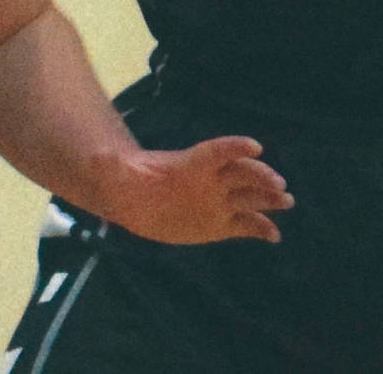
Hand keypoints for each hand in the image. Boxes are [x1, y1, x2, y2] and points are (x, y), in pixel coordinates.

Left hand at [101, 135, 294, 244]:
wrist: (135, 199)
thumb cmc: (127, 180)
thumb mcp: (114, 172)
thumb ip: (109, 165)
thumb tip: (97, 157)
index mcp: (192, 163)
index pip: (217, 150)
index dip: (235, 147)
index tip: (254, 146)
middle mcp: (213, 180)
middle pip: (242, 173)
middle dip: (260, 176)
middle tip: (277, 185)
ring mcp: (219, 201)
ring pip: (250, 197)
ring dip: (269, 199)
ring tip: (286, 203)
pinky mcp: (220, 224)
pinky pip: (245, 225)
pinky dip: (261, 229)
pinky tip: (275, 237)